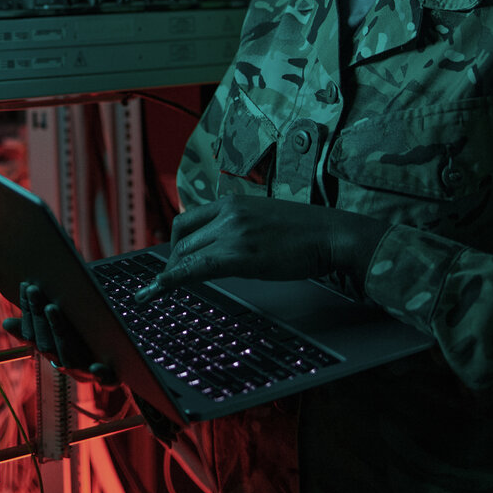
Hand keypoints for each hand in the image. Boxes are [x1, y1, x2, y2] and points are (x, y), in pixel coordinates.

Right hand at [0, 281, 118, 384]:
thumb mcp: (62, 332)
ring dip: (58, 332)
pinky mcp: (109, 378)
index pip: (33, 333)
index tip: (27, 285)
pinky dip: (100, 373)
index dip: (29, 310)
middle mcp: (64, 363)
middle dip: (40, 317)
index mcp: (53, 352)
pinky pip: (104, 379)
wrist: (120, 368)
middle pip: (46, 343)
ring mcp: (85, 372)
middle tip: (36, 290)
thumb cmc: (86, 344)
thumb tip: (6, 325)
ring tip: (53, 308)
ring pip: (67, 357)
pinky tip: (96, 367)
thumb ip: (40, 326)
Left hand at [135, 196, 388, 302]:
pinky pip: (197, 268)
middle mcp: (227, 214)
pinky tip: (161, 287)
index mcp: (231, 203)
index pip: (187, 221)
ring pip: (186, 254)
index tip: (171, 260)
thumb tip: (218, 246)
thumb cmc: (304, 231)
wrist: (331, 234)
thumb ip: (237, 227)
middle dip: (173, 263)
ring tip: (164, 289)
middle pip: (183, 239)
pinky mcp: (240, 255)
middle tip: (171, 282)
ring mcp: (233, 233)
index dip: (175, 244)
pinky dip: (174, 278)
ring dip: (173, 274)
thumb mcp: (262, 219)